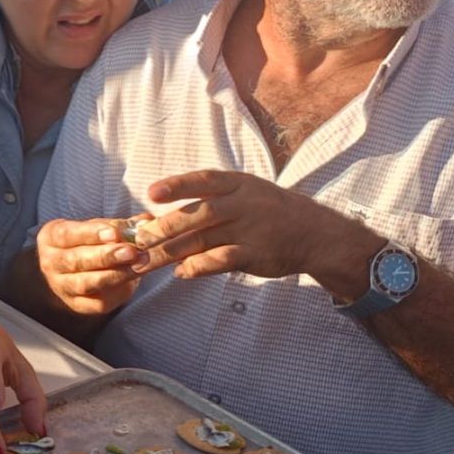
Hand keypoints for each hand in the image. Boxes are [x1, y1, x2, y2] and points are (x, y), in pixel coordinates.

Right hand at [35, 217, 144, 314]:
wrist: (73, 272)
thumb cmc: (87, 244)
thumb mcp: (97, 229)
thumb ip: (119, 225)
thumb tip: (145, 221)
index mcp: (51, 238)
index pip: (67, 234)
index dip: (91, 234)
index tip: (115, 233)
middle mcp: (51, 263)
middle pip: (76, 261)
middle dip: (106, 256)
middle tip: (131, 251)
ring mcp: (62, 286)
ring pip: (85, 283)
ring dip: (114, 274)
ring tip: (138, 265)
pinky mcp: (78, 305)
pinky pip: (96, 303)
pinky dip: (116, 292)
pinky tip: (133, 281)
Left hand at [135, 171, 375, 291]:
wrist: (316, 234)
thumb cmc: (269, 211)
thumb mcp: (245, 192)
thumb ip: (209, 197)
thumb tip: (162, 208)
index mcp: (238, 184)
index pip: (203, 180)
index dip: (177, 186)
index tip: (151, 193)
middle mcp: (242, 204)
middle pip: (197, 213)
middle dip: (164, 227)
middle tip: (138, 239)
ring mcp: (250, 229)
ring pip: (203, 239)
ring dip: (170, 252)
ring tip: (144, 263)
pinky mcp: (255, 254)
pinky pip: (222, 260)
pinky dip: (199, 267)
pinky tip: (181, 273)